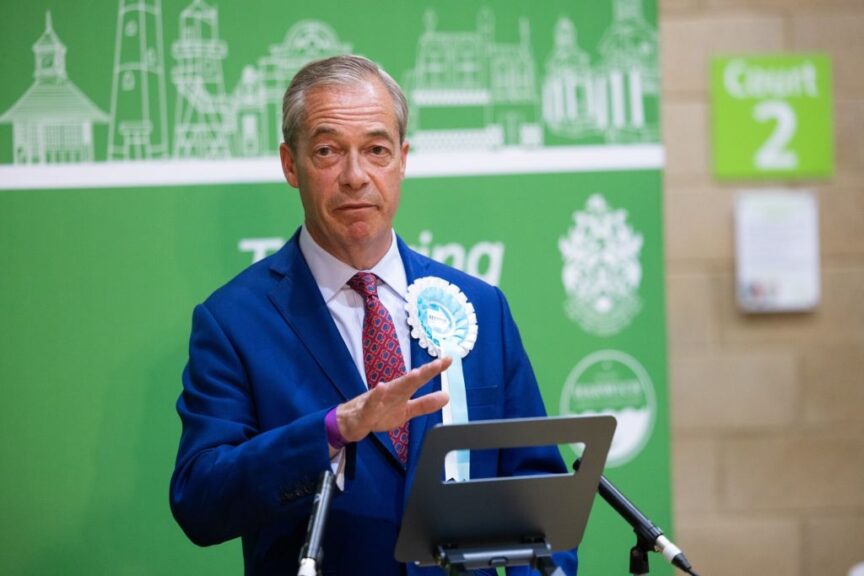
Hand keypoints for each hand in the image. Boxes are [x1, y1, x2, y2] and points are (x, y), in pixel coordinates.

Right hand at [336, 357, 451, 442]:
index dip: (434, 370)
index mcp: (402, 392)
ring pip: (392, 389)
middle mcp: (392, 391)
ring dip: (404, 381)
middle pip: (410, 380)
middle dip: (424, 372)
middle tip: (438, 363)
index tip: (449, 360)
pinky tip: (381, 388)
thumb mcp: (406, 411)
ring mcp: (378, 400)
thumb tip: (446, 396)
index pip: (420, 379)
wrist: (352, 421)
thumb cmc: (379, 412)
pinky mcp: (366, 411)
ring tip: (417, 373)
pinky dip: (376, 396)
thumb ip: (425, 404)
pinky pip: (371, 403)